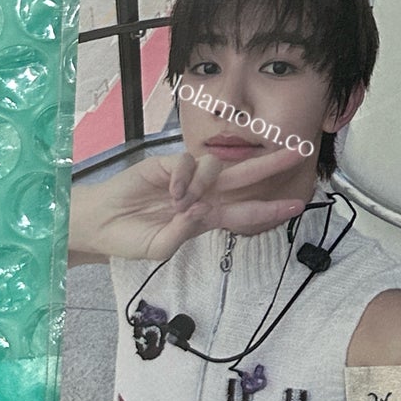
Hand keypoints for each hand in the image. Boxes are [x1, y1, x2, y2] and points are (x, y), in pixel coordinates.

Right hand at [68, 147, 308, 263]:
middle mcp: (205, 193)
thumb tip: (198, 212)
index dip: (271, 209)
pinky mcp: (168, 163)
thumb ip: (181, 234)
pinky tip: (169, 191)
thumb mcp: (159, 248)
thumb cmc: (131, 238)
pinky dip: (183, 176)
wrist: (100, 224)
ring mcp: (188, 176)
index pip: (247, 211)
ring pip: (217, 166)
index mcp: (209, 216)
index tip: (298, 205)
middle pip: (246, 174)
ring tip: (178, 204)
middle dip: (273, 163)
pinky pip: (188, 161)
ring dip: (203, 184)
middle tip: (300, 152)